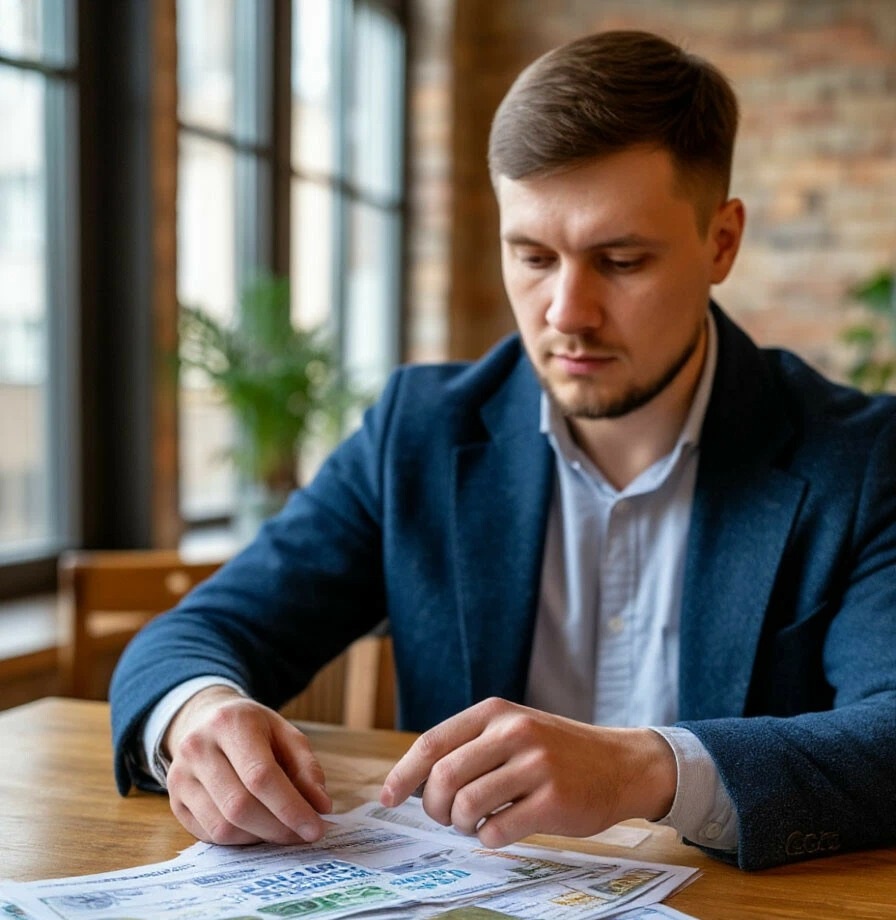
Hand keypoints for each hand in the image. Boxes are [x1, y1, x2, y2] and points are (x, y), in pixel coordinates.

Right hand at [163, 686, 332, 844]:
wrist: (206, 720)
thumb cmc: (253, 729)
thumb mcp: (285, 734)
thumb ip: (306, 768)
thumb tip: (320, 807)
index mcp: (230, 723)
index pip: (261, 775)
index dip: (290, 807)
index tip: (316, 828)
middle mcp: (198, 747)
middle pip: (240, 805)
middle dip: (278, 828)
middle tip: (304, 835)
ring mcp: (180, 776)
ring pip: (223, 826)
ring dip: (260, 837)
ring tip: (283, 830)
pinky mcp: (174, 800)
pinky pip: (210, 834)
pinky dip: (241, 839)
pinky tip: (258, 828)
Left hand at [380, 697, 675, 847]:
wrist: (621, 763)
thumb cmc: (558, 751)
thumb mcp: (514, 728)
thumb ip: (471, 745)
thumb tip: (416, 782)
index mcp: (496, 712)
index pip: (433, 743)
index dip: (403, 774)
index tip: (387, 798)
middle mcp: (513, 732)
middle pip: (444, 777)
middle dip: (433, 807)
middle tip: (445, 817)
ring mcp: (535, 765)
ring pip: (467, 805)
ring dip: (461, 825)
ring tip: (474, 823)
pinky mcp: (553, 800)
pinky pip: (497, 830)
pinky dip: (488, 838)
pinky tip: (500, 830)